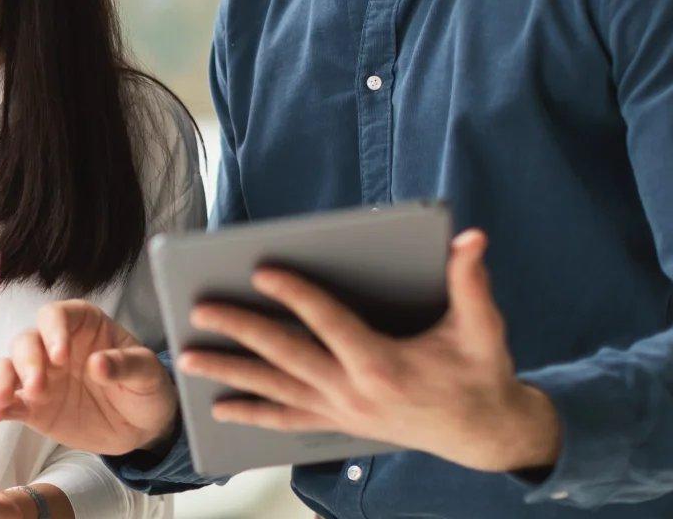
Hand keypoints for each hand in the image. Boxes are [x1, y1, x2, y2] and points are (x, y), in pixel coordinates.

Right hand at [0, 300, 180, 455]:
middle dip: (27, 361)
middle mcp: (55, 346)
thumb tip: (97, 364)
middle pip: (28, 341)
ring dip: (2, 381)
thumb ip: (125, 365)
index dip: (53, 330)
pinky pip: (9, 400)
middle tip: (38, 386)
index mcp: (83, 326)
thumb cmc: (145, 388)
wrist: (142, 427)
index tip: (60, 355)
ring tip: (1, 401)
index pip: (57, 315)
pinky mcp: (33, 406)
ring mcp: (42, 376)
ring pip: (9, 367)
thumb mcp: (148, 374)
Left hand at [177, 229, 560, 473]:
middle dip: (240, 331)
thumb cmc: (480, 374)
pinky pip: (287, 420)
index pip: (328, 322)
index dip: (295, 294)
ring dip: (229, 373)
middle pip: (286, 356)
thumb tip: (470, 237)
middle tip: (200, 308)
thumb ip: (471, 282)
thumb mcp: (483, 329)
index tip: (260, 269)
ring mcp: (341, 412)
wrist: (486, 435)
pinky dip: (252, 414)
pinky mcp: (338, 424)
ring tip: (187, 357)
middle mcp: (353, 392)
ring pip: (275, 390)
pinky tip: (218, 408)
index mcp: (383, 364)